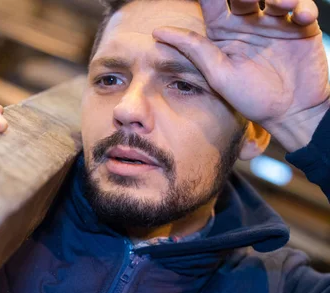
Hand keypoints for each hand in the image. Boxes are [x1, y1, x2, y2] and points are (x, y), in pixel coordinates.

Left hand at [152, 0, 329, 151]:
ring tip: (280, 3)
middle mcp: (248, 23)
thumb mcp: (218, 73)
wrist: (290, 113)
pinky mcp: (301, 27)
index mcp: (223, 32)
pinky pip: (303, 7)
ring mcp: (275, 24)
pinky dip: (303, 6)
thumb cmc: (250, 97)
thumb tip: (157, 32)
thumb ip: (193, 48)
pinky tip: (300, 16)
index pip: (212, 2)